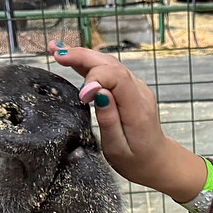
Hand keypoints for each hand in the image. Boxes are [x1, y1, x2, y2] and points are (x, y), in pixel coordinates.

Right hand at [46, 42, 207, 201]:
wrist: (157, 161)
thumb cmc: (137, 160)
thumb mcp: (118, 148)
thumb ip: (108, 119)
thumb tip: (97, 92)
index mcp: (137, 108)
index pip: (117, 78)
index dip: (96, 79)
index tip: (81, 96)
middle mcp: (139, 91)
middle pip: (111, 64)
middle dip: (82, 57)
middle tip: (56, 54)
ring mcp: (136, 87)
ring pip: (109, 63)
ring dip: (82, 55)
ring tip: (56, 51)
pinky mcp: (129, 88)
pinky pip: (110, 69)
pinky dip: (89, 62)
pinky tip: (71, 57)